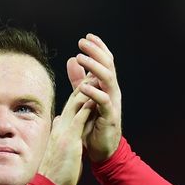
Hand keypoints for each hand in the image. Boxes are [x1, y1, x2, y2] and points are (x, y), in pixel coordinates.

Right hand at [37, 86, 94, 184]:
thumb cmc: (55, 171)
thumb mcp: (57, 147)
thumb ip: (60, 132)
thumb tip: (59, 121)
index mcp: (59, 128)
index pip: (70, 105)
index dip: (79, 92)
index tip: (88, 81)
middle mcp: (60, 126)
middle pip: (73, 100)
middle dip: (84, 84)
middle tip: (93, 70)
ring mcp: (64, 131)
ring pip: (76, 105)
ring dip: (87, 90)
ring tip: (96, 77)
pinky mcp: (70, 139)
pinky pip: (80, 118)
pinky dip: (87, 106)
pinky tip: (95, 97)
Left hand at [66, 33, 121, 162]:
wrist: (101, 148)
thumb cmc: (93, 122)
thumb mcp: (84, 96)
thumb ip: (79, 78)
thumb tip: (71, 60)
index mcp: (107, 85)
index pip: (106, 61)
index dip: (98, 48)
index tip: (87, 36)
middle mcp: (112, 91)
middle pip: (108, 65)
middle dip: (95, 52)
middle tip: (82, 42)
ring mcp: (112, 103)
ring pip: (108, 79)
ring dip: (94, 67)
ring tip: (81, 57)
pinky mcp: (109, 116)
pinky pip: (103, 101)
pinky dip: (94, 92)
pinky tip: (83, 86)